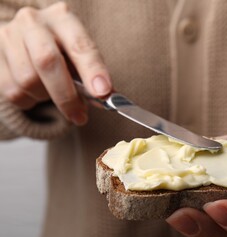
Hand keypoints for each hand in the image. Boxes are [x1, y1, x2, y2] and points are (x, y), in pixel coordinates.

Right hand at [0, 2, 111, 124]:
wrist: (27, 42)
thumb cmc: (61, 51)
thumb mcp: (80, 55)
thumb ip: (91, 74)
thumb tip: (105, 97)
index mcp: (62, 18)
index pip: (79, 45)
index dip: (92, 70)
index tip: (103, 92)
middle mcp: (33, 22)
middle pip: (47, 61)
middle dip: (66, 95)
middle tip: (79, 116)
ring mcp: (9, 36)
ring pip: (28, 80)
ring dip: (46, 97)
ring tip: (54, 93)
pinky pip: (13, 92)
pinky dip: (30, 101)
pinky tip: (37, 92)